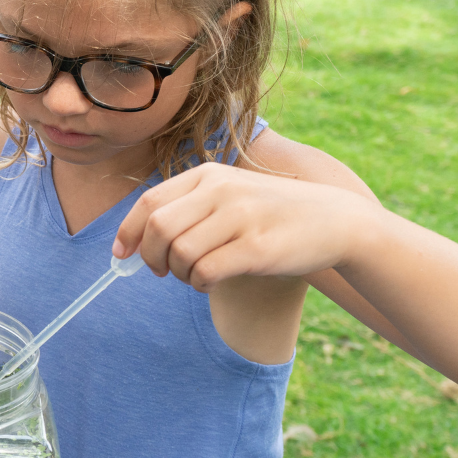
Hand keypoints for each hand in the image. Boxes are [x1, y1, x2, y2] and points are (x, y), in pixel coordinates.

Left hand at [111, 164, 378, 291]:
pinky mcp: (257, 247)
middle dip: (150, 256)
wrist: (336, 221)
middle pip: (158, 227)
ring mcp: (240, 217)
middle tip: (160, 272)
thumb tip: (136, 242)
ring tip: (194, 275)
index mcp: (209, 175)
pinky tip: (209, 281)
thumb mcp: (230, 195)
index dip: (128, 231)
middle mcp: (222, 190)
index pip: (149, 202)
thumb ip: (190, 208)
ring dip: (178, 273)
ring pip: (179, 252)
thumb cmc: (272, 214)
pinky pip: (206, 271)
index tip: (120, 254)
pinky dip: (199, 283)